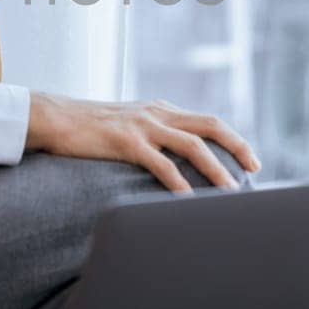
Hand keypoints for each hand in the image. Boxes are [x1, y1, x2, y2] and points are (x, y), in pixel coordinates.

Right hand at [25, 95, 261, 193]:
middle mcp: (157, 113)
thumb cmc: (86, 128)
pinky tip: (189, 200)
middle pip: (210, 125)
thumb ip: (150, 136)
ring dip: (216, 169)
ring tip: (232, 191)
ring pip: (192, 145)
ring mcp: (143, 126)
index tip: (250, 159)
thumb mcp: (126, 125)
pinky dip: (179, 183)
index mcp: (160, 109)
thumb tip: (169, 161)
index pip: (206, 121)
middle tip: (255, 168)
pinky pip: (161, 164)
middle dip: (237, 145)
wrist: (54, 117)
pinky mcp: (126, 142)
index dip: (232, 138)